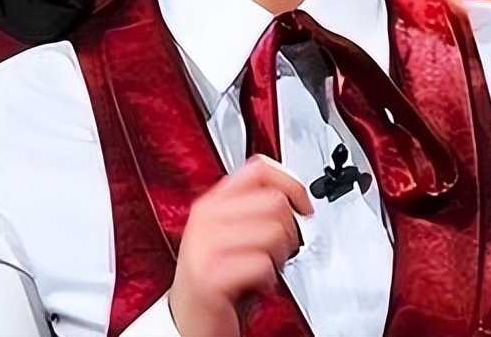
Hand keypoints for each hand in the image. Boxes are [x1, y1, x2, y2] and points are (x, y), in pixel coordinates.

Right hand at [168, 155, 312, 336]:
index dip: (290, 182)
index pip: (259, 169)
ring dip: (281, 255)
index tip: (304, 204)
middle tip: (281, 248)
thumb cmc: (213, 277)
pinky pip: (263, 264)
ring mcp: (206, 246)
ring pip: (274, 231)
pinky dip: (270, 278)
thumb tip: (291, 193)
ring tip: (267, 266)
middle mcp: (206, 219)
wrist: (186, 321)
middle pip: (275, 201)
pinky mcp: (211, 276)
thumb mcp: (225, 234)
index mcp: (211, 203)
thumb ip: (249, 208)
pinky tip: (259, 284)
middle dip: (290, 228)